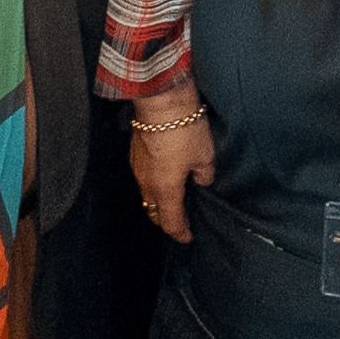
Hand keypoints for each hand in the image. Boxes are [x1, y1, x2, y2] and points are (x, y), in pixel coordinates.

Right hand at [128, 110, 211, 242]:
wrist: (160, 101)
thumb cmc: (184, 130)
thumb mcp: (204, 156)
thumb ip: (204, 174)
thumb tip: (202, 179)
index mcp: (165, 189)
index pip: (171, 221)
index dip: (180, 232)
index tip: (187, 237)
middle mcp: (147, 182)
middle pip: (153, 211)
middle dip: (165, 220)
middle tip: (179, 222)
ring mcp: (138, 167)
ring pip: (145, 194)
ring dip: (158, 202)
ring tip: (172, 201)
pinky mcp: (135, 152)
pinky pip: (142, 177)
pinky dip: (152, 185)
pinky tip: (163, 176)